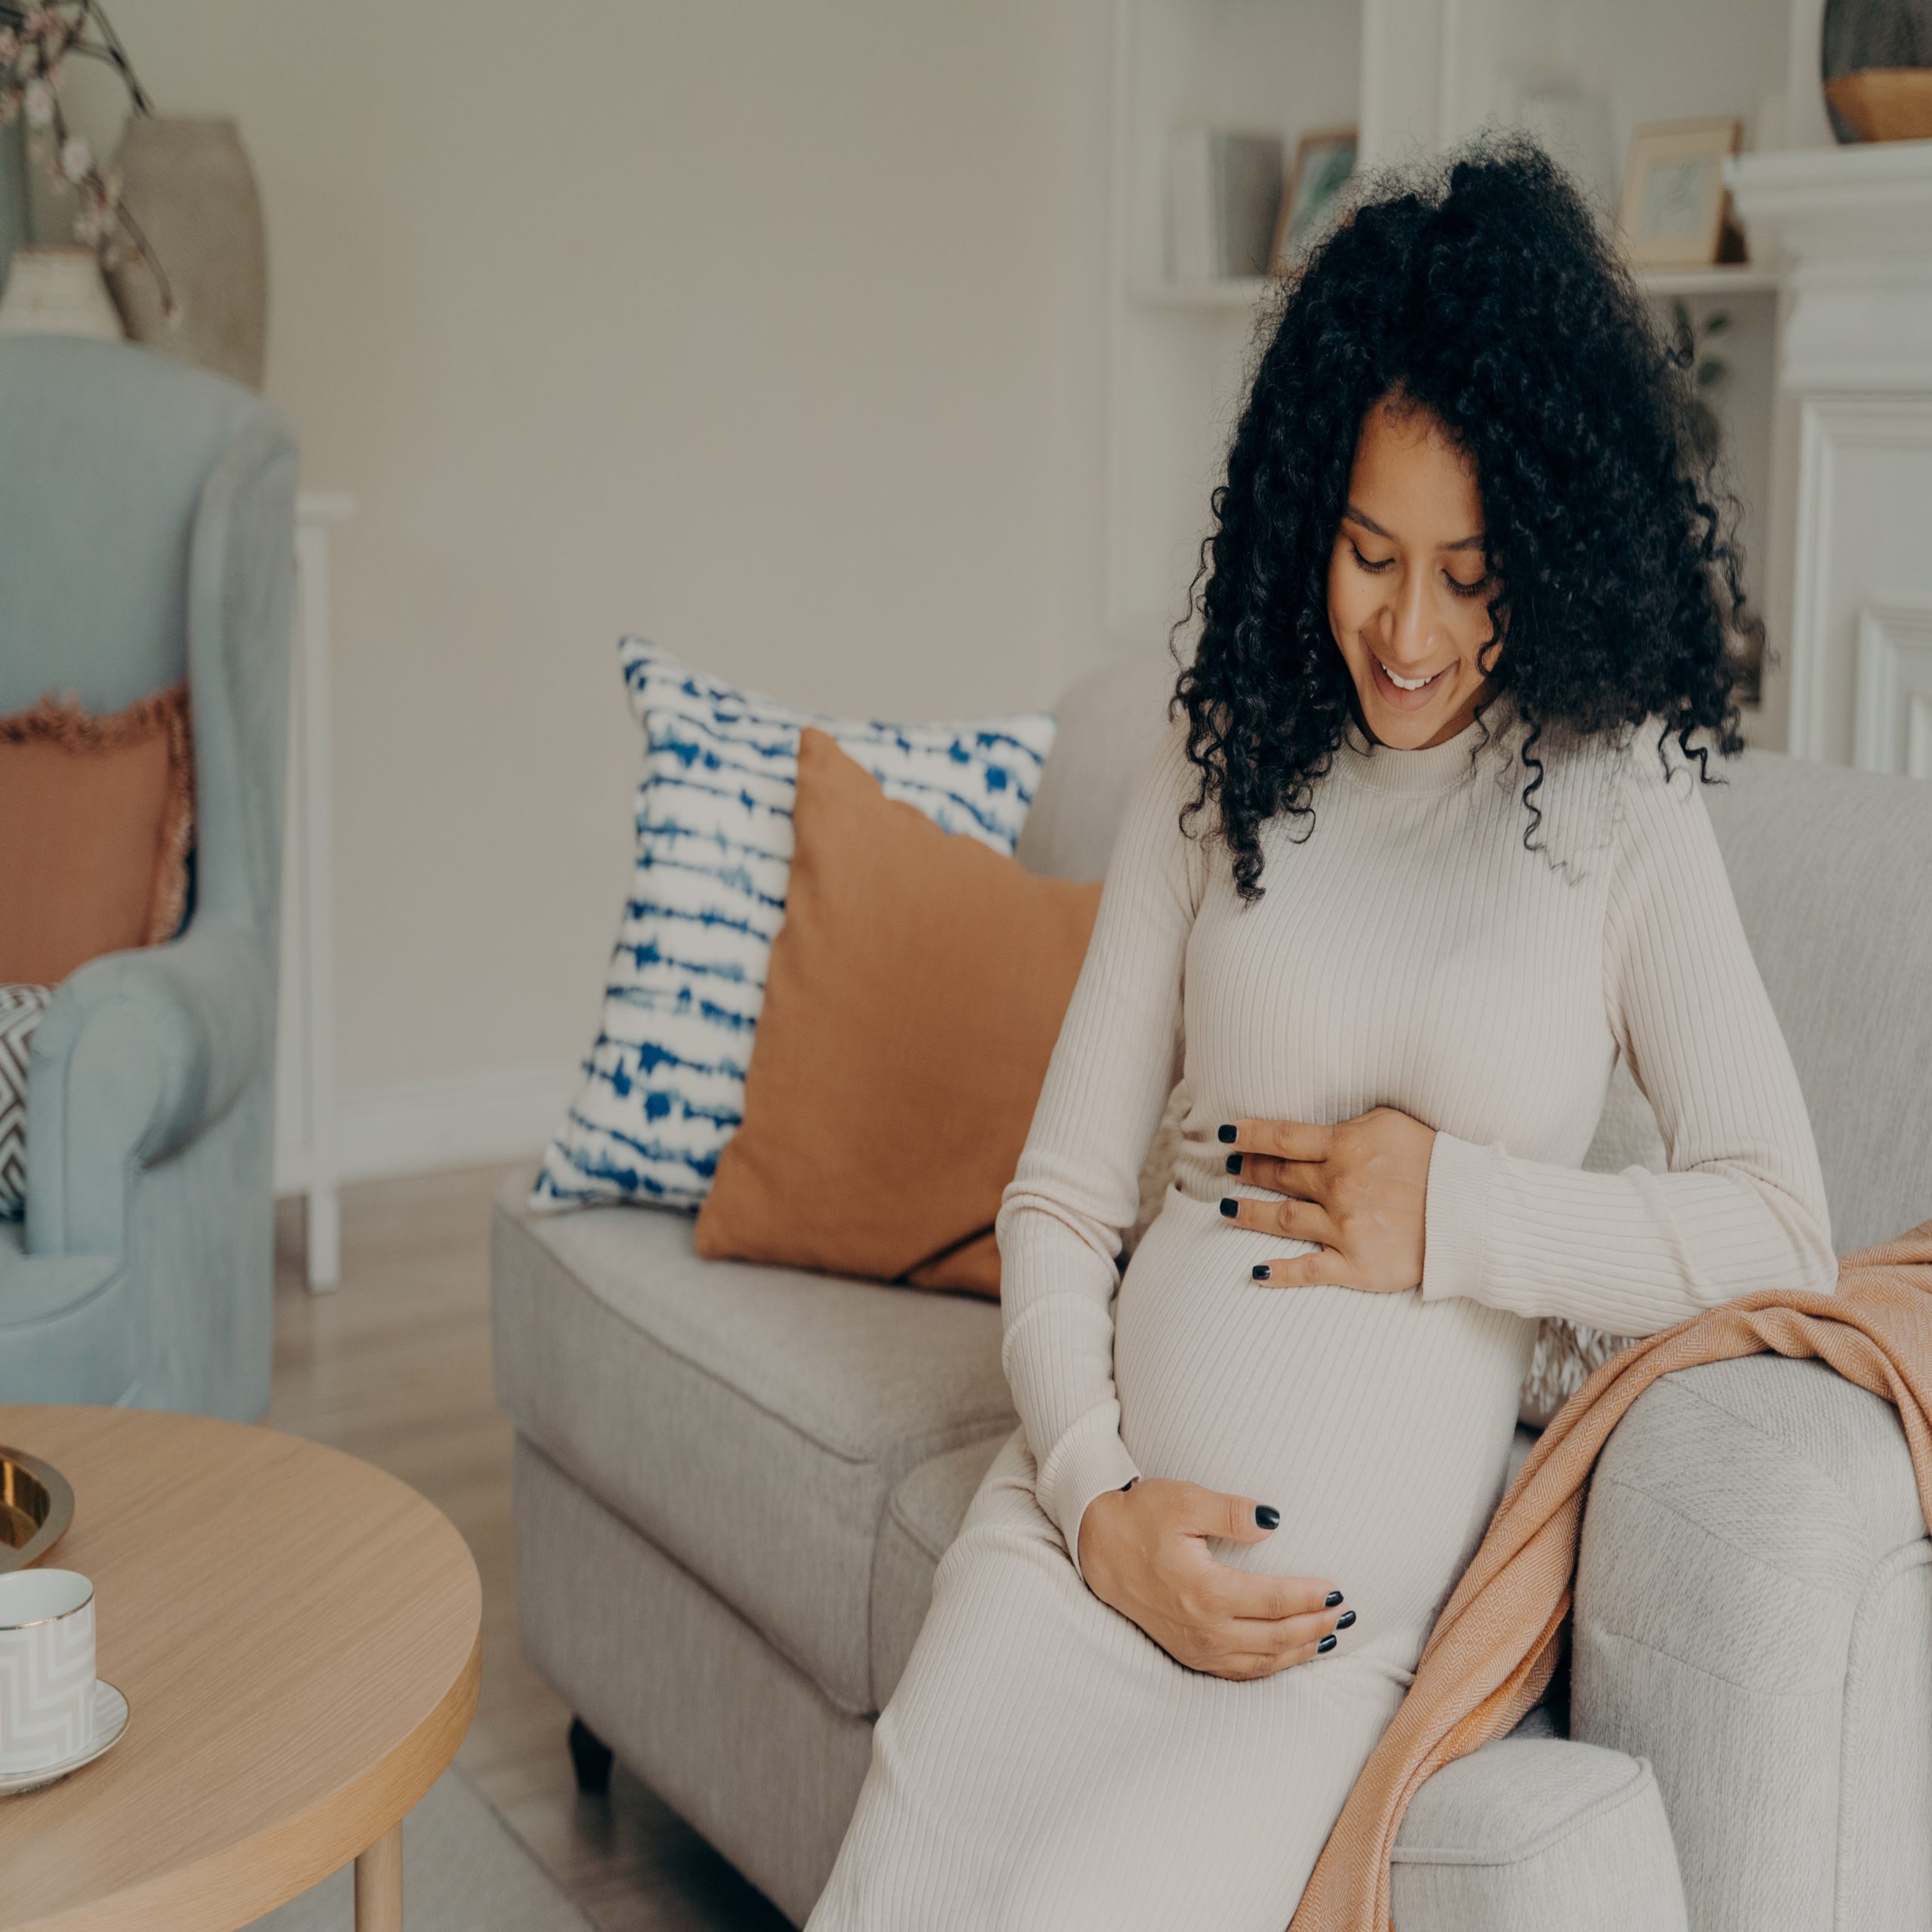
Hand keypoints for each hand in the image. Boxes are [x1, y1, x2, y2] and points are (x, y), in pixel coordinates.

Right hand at [1076, 1477, 1352, 1679]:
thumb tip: (1274, 1521)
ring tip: (1329, 1636)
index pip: (1273, 1602)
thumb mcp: (1184, 1500)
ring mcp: (1195, 1647)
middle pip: (1275, 1637)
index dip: (1309, 1597)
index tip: (1336, 1587)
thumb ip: (1231, 1511)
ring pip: (1261, 1661)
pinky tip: (1288, 1655)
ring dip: (1299, 1651)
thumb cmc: (1141, 1517)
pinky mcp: (1188, 1653)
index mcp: (1206, 1591)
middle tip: (1344, 1612)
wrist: (1098, 1547)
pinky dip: (1271, 1666)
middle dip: (1315, 1626)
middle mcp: (1204, 1628)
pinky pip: (1239, 1671)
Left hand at [1218, 1104, 1434, 1292]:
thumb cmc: (1438, 1160)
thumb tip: (1320, 1130)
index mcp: (1346, 1147)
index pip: (1283, 1138)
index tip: (1227, 1134)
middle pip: (1280, 1176)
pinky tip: (1255, 1271)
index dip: (1250, 1135)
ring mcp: (1344, 1227)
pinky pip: (1308, 1270)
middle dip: (1250, 1170)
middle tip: (1231, 1167)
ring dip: (1250, 1213)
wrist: (1475, 1210)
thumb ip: (1351, 1126)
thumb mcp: (1392, 1123)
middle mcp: (1338, 1186)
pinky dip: (1278, 1272)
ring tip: (1226, 1208)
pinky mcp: (1356, 1265)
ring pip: (1283, 1219)